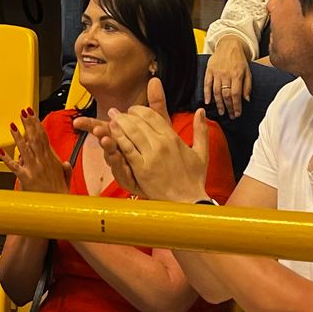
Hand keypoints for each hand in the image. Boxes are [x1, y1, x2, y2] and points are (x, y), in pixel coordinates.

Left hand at [3, 109, 67, 193]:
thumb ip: (66, 169)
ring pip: (24, 149)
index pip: (43, 137)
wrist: (57, 208)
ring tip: (12, 125)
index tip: (33, 114)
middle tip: (23, 112)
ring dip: (18, 136)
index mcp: (52, 160)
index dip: (38, 124)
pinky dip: (7, 159)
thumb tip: (65, 163)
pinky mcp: (26, 178)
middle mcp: (42, 162)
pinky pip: (14, 167)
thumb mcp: (67, 179)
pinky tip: (1, 151)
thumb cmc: (61, 196)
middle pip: (35, 138)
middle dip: (29, 124)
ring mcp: (33, 169)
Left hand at [75, 78, 209, 203]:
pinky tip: (111, 134)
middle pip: (138, 122)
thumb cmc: (194, 178)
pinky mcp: (142, 169)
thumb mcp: (201, 152)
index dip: (138, 110)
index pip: (152, 115)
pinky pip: (127, 149)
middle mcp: (162, 144)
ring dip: (119, 123)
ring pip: (131, 132)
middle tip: (115, 112)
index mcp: (173, 138)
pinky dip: (118, 140)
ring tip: (111, 118)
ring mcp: (151, 156)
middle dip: (124, 115)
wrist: (189, 201)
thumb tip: (201, 110)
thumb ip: (200, 130)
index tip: (131, 110)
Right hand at [203, 39, 251, 118]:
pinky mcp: (209, 70)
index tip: (237, 114)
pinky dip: (207, 94)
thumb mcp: (248, 71)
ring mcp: (216, 73)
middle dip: (228, 107)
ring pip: (216, 91)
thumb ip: (247, 86)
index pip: (236, 94)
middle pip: (226, 95)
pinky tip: (208, 102)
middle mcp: (226, 74)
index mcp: (237, 75)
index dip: (236, 106)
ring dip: (218, 104)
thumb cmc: (239, 60)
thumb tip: (246, 100)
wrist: (229, 45)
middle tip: (230, 116)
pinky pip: (207, 84)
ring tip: (221, 112)